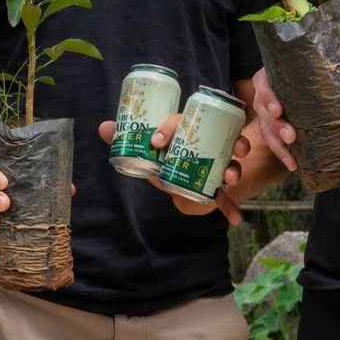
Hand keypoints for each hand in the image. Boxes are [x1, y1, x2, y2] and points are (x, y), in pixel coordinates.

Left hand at [97, 115, 243, 225]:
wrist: (180, 172)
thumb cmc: (165, 153)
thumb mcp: (148, 147)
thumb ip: (126, 137)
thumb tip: (104, 127)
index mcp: (187, 129)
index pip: (181, 121)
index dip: (169, 128)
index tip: (156, 142)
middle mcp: (208, 142)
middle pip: (222, 136)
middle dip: (232, 141)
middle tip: (233, 149)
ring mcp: (217, 163)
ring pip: (231, 162)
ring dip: (235, 169)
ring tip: (231, 177)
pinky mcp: (217, 186)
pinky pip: (226, 197)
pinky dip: (231, 208)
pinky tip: (235, 218)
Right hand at [251, 63, 339, 170]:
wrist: (307, 86)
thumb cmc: (315, 75)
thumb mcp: (328, 71)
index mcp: (275, 75)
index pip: (263, 84)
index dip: (268, 97)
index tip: (278, 109)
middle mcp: (267, 94)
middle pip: (262, 109)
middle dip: (275, 124)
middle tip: (291, 135)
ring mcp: (267, 114)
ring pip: (266, 129)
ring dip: (278, 144)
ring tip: (292, 158)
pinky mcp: (273, 129)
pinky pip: (273, 143)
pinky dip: (283, 155)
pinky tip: (294, 165)